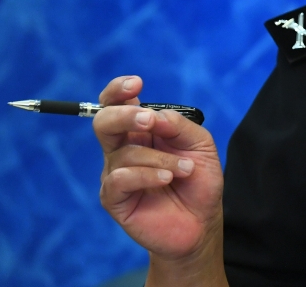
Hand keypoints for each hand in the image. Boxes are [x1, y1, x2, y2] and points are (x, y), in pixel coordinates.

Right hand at [94, 76, 224, 266]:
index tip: (135, 84)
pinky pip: (119, 178)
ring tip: (184, 169)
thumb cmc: (199, 180)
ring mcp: (116, 173)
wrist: (201, 222)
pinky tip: (167, 178)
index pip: (117, 103)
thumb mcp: (200, 145)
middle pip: (104, 121)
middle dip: (124, 116)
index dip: (118, 90)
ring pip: (123, 152)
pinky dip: (146, 175)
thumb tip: (153, 114)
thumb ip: (178, 126)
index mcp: (141, 131)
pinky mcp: (114, 198)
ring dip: (159, 158)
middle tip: (149, 122)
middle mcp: (124, 148)